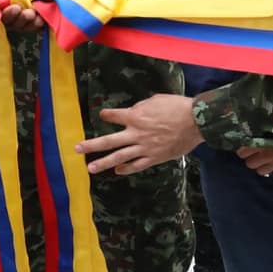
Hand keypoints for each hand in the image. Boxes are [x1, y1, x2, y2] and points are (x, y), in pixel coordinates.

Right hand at [0, 0, 39, 32]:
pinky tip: (41, 19)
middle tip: (22, 10)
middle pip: (12, 22)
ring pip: (24, 26)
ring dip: (29, 20)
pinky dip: (38, 24)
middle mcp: (8, 21)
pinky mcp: (32, 26)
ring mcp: (20, 24)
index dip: (6, 14)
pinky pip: (35, 28)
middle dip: (17, 17)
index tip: (12, 7)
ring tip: (32, 13)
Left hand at [77, 94, 200, 174]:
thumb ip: (142, 106)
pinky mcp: (155, 157)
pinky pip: (137, 165)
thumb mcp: (156, 99)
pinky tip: (117, 171)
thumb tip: (134, 111)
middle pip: (109, 141)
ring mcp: (145, 147)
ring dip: (104, 163)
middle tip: (76, 149)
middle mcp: (136, 133)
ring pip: (120, 157)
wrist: (196, 121)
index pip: (114, 116)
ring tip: (90, 168)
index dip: (107, 115)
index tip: (103, 115)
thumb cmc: (177, 106)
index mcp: (136, 116)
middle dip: (91, 145)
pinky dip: (126, 169)